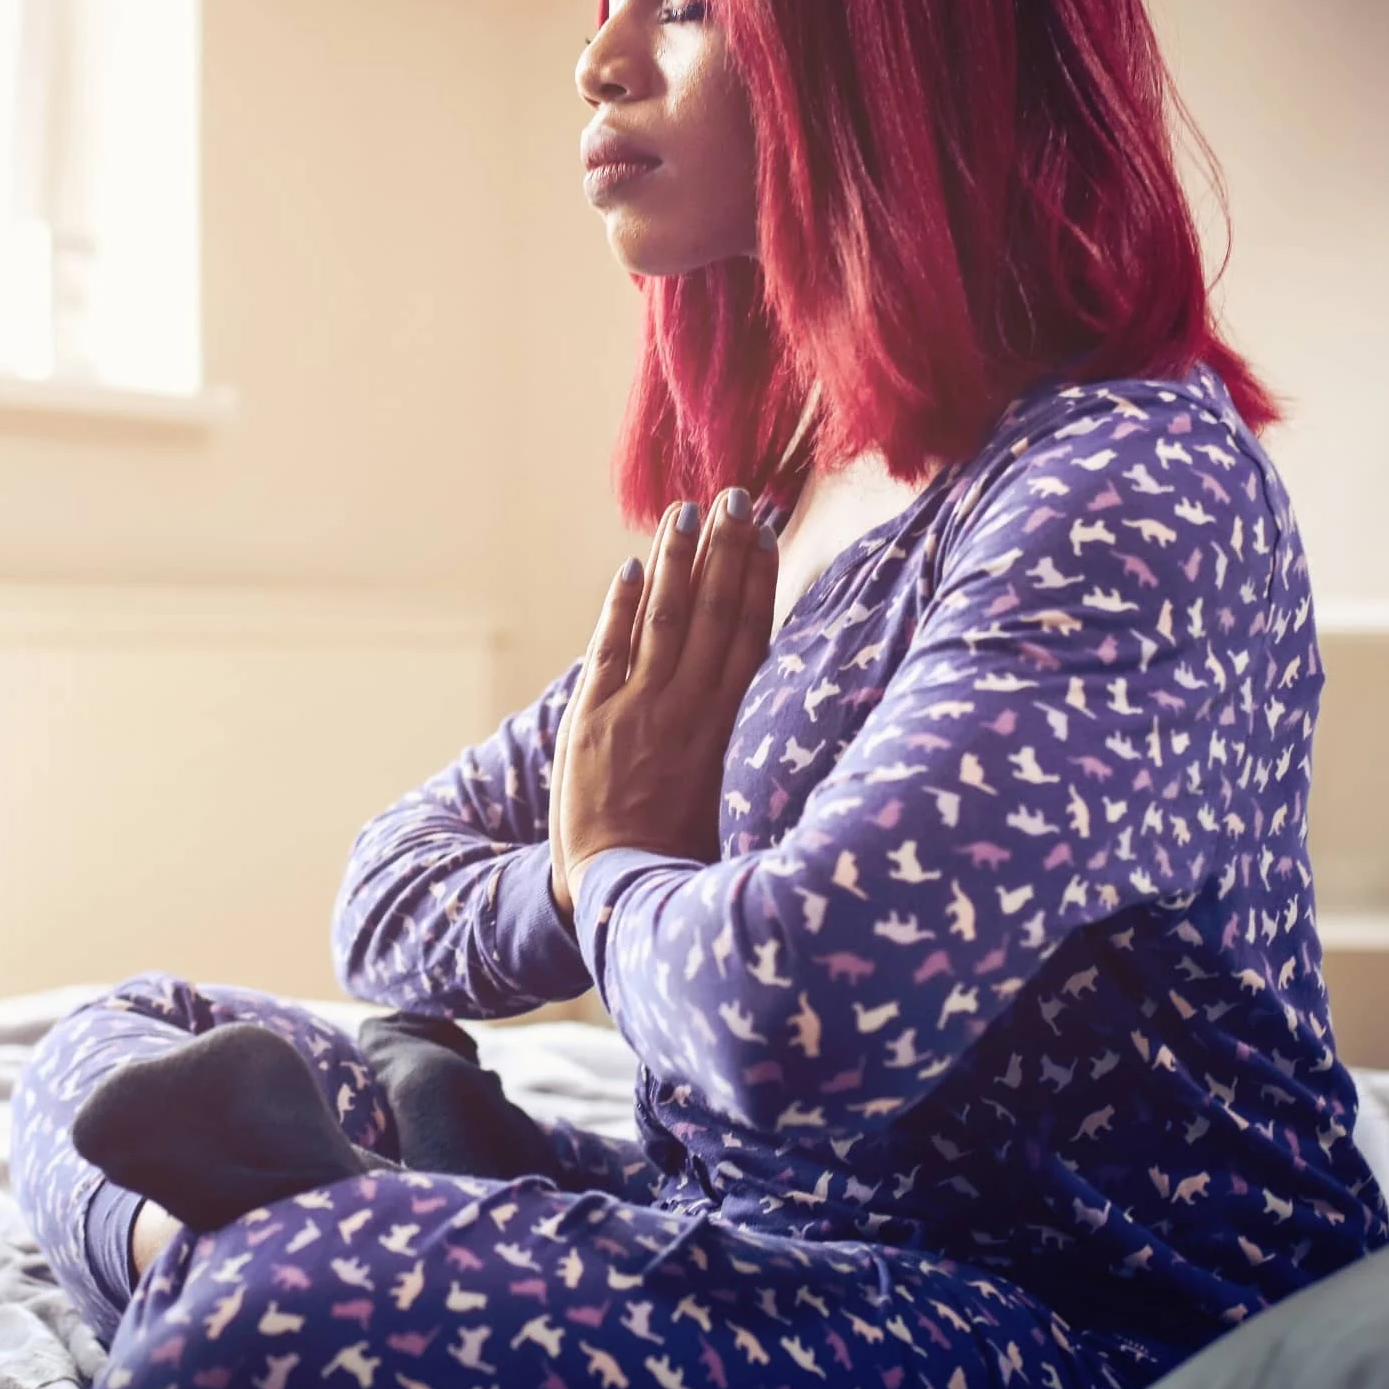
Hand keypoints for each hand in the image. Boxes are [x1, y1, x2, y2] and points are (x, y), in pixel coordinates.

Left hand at [550, 487, 778, 917]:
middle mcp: (689, 707)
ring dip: (677, 560)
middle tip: (738, 496)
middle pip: (714, 611)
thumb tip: (797, 714)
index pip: (752, 633)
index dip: (759, 577)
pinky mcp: (591, 719)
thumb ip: (759, 751)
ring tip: (687, 512)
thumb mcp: (743, 802)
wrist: (621, 891)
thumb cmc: (692, 858)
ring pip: (664, 617)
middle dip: (726, 549)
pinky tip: (632, 567)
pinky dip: (622, 606)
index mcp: (732, 726)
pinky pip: (609, 649)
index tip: (768, 531)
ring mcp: (638, 709)